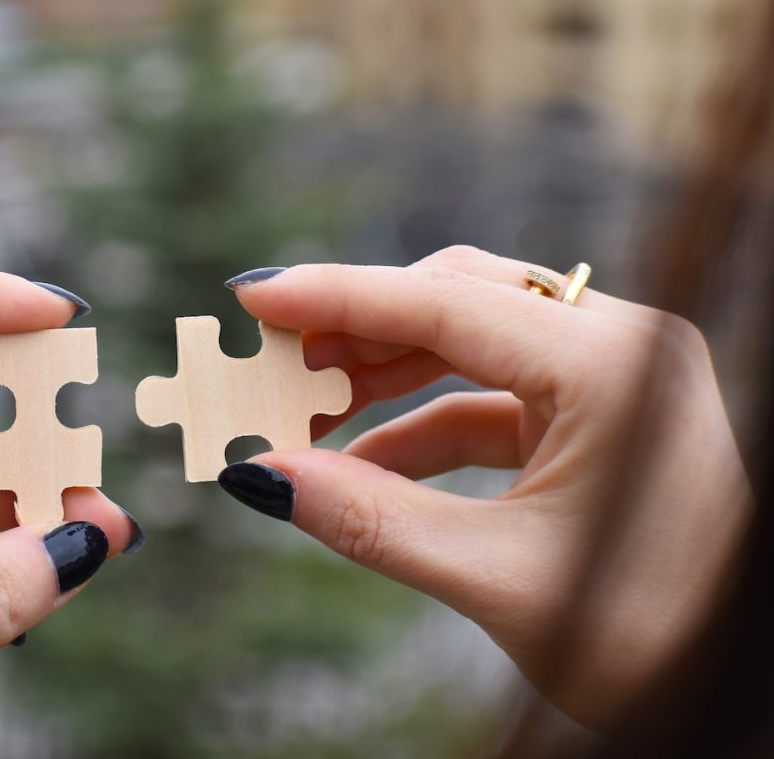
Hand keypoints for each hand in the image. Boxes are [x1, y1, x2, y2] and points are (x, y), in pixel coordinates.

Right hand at [219, 246, 751, 728]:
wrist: (727, 684)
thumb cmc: (646, 638)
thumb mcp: (495, 577)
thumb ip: (371, 519)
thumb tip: (263, 477)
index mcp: (612, 368)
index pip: (447, 304)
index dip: (339, 298)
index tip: (254, 296)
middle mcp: (620, 349)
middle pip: (457, 302)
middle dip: (356, 330)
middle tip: (268, 356)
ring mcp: (613, 381)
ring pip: (469, 343)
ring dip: (381, 375)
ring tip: (302, 407)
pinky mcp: (599, 418)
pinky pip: (490, 399)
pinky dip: (420, 426)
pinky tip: (358, 464)